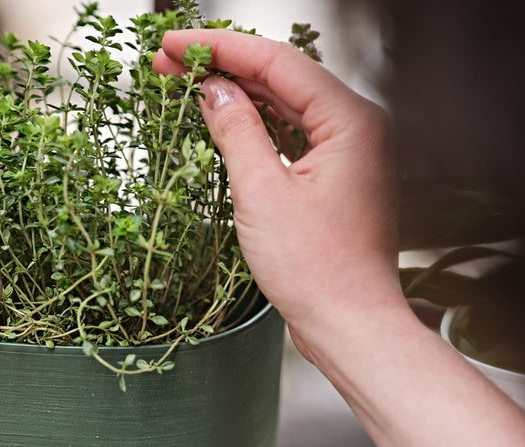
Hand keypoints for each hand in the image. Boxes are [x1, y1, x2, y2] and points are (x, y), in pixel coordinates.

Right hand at [154, 30, 401, 360]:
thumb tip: (213, 91)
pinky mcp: (332, 180)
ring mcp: (346, 154)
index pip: (276, 62)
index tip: (173, 44)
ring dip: (236, 95)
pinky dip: (253, 127)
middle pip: (281, 78)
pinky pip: (288, 137)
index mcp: (350, 120)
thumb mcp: (262, 193)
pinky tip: (221, 121)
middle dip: (223, 67)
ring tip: (185, 85)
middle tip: (168, 62)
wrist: (348, 323)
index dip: (220, 48)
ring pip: (283, 106)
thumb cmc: (317, 269)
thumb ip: (236, 131)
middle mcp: (355, 128)